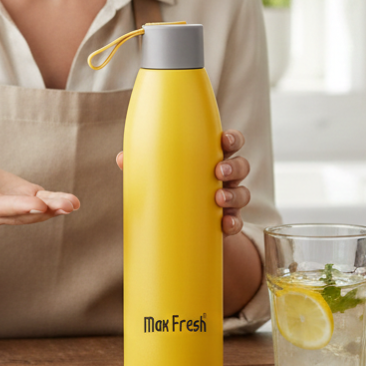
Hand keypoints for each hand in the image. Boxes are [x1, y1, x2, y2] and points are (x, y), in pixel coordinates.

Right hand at [0, 150, 79, 228]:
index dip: (16, 206)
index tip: (35, 203)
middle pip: (21, 214)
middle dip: (43, 211)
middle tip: (64, 206)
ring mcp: (13, 207)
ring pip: (35, 211)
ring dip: (55, 209)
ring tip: (72, 204)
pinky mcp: (24, 198)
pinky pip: (42, 203)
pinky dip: (56, 203)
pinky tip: (72, 202)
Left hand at [115, 128, 250, 237]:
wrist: (182, 226)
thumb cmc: (173, 188)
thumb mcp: (161, 175)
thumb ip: (145, 165)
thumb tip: (122, 159)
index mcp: (211, 157)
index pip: (230, 143)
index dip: (232, 139)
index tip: (224, 141)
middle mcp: (225, 176)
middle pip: (241, 165)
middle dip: (234, 166)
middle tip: (219, 171)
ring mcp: (229, 198)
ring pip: (243, 192)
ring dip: (234, 194)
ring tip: (219, 199)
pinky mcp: (228, 221)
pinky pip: (238, 221)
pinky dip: (234, 222)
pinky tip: (225, 225)